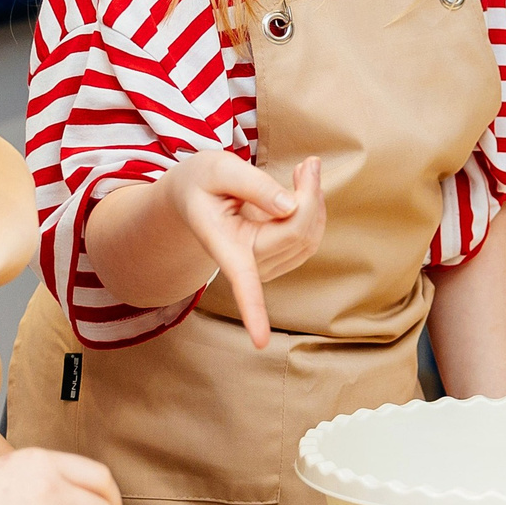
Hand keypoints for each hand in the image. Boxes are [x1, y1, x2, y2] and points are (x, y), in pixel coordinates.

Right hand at [162, 149, 325, 346]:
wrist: (190, 197)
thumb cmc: (200, 182)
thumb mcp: (217, 168)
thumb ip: (253, 184)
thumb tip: (291, 205)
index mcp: (225, 246)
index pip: (242, 282)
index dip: (252, 312)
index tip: (259, 342)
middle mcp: (246, 263)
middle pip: (297, 233)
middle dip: (311, 195)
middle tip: (307, 162)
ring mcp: (264, 266)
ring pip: (309, 236)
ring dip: (315, 201)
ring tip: (301, 170)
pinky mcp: (278, 259)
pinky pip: (309, 236)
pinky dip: (313, 209)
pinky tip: (300, 188)